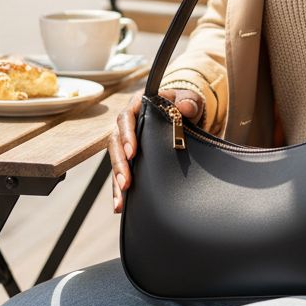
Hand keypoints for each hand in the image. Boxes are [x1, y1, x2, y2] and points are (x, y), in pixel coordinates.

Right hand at [108, 87, 204, 213]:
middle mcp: (128, 123)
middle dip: (119, 164)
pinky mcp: (130, 156)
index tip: (132, 152)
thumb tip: (185, 107)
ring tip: (121, 199)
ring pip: (116, 159)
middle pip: (115, 142)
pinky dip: (120, 189)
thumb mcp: (190, 100)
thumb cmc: (183, 104)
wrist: (184, 112)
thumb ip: (189, 101)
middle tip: (125, 181)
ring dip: (117, 180)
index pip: (126, 118)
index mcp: (138, 105)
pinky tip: (120, 205)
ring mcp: (127, 140)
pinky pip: (121, 171)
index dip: (127, 135)